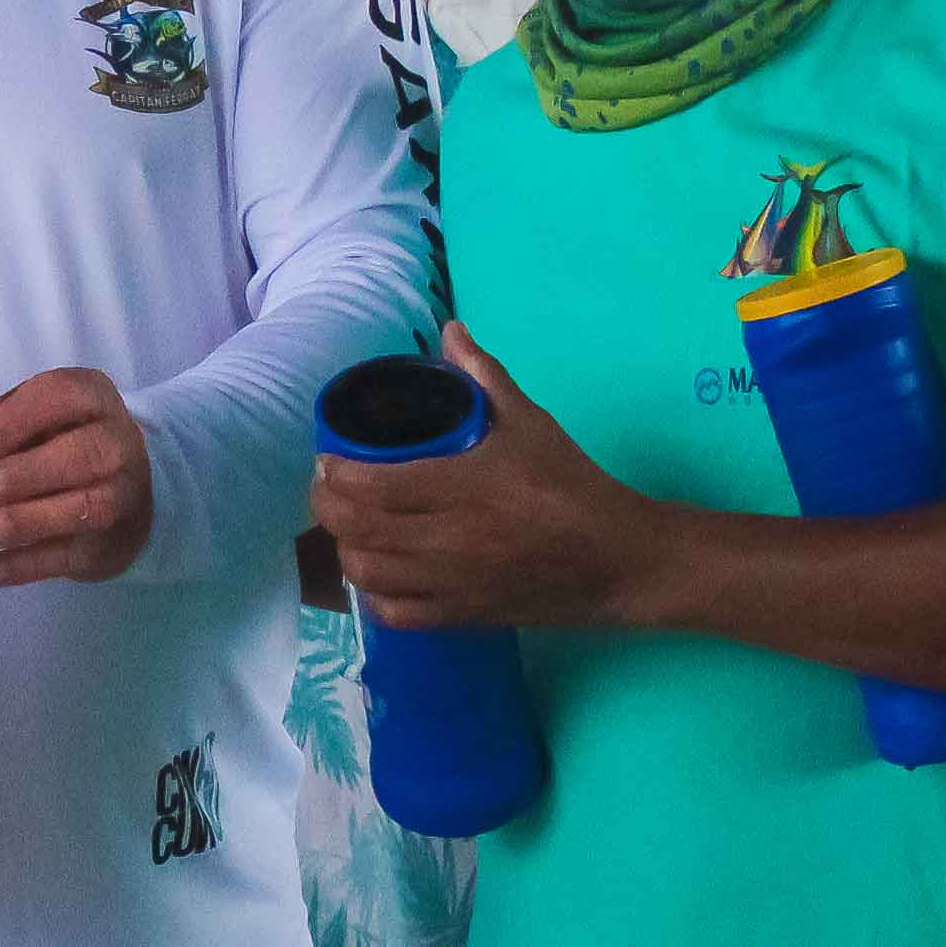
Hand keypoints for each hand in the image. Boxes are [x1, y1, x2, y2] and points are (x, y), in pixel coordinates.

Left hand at [0, 369, 152, 585]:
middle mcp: (120, 443)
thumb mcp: (38, 417)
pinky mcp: (111, 545)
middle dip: (22, 474)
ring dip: (27, 520)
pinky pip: (70, 557)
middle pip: (82, 454)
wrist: (124, 496)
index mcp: (95, 398)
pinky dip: (28, 565)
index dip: (16, 420)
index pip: (63, 394)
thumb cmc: (61, 445)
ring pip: (84, 508)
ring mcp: (122, 496)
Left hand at [311, 324, 670, 630]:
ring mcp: (452, 583)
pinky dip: (373, 595)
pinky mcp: (462, 616)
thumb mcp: (531, 422)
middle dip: (327, 507)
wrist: (618, 558)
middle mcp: (449, 539)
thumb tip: (449, 330)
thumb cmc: (572, 485)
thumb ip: (484, 376)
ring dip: (347, 548)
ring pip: (367, 573)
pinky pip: (395, 614)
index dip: (334, 472)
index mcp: (462, 486)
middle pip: (356, 528)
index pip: (371, 484)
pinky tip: (378, 573)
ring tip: (351, 527)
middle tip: (329, 489)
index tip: (329, 458)